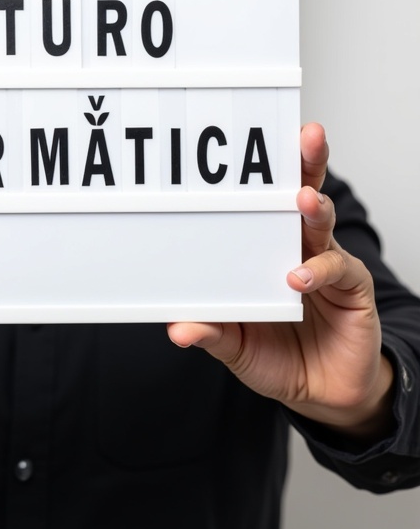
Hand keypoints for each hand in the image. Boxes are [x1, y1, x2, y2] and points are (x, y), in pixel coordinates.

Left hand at [168, 123, 394, 441]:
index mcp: (266, 247)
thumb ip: (211, 332)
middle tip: (305, 137)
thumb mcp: (235, 344)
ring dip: (314, 205)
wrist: (322, 391)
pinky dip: (318, 271)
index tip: (249, 138)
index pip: (264, 200)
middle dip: (304, 162)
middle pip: (302, 191)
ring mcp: (326, 261)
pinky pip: (337, 269)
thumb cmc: (278, 354)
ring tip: (303, 197)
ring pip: (322, 220)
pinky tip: (300, 276)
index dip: (262, 171)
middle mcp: (298, 244)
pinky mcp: (351, 287)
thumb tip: (177, 329)